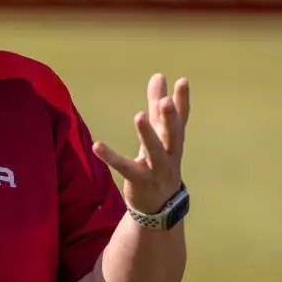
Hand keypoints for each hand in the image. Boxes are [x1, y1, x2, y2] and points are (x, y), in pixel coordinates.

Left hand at [93, 74, 189, 213]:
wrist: (160, 205)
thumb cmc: (159, 162)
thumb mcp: (159, 135)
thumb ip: (156, 107)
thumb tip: (159, 76)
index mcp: (173, 141)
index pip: (180, 119)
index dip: (182, 101)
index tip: (183, 81)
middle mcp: (170, 154)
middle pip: (173, 135)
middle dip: (171, 118)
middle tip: (166, 101)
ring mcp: (157, 169)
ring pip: (154, 151)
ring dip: (147, 134)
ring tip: (139, 116)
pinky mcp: (140, 181)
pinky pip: (126, 168)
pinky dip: (112, 157)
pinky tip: (98, 145)